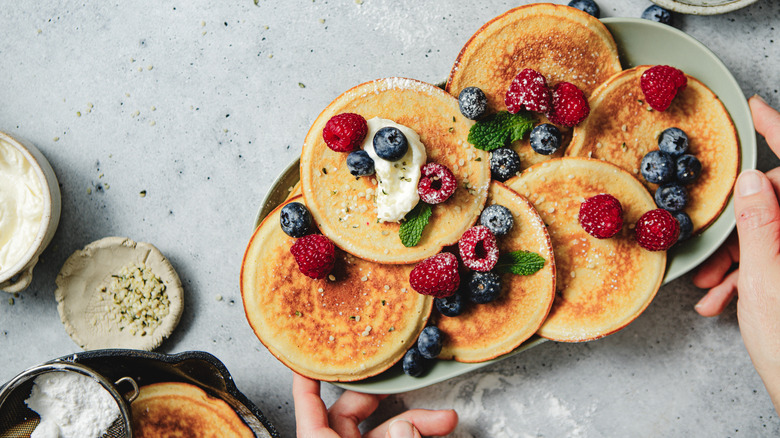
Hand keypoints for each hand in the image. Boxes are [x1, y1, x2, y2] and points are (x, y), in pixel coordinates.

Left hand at [292, 373, 457, 437]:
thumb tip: (406, 426)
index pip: (308, 404)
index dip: (309, 375)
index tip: (312, 350)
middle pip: (355, 410)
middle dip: (389, 396)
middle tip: (406, 380)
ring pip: (385, 430)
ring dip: (416, 421)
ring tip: (445, 418)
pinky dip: (416, 435)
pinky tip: (438, 430)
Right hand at [693, 95, 779, 409]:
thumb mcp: (764, 282)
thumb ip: (760, 226)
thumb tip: (753, 179)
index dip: (777, 131)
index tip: (756, 108)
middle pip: (777, 202)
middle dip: (738, 223)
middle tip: (711, 250)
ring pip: (771, 232)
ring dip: (737, 254)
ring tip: (711, 284)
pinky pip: (773, 255)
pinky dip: (746, 272)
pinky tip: (724, 296)